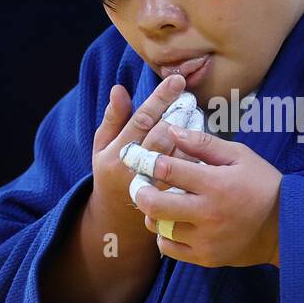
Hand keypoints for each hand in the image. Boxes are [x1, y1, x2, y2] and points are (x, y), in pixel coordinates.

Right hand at [90, 73, 190, 229]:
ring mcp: (153, 188)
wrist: (117, 221)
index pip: (142, 120)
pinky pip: (187, 177)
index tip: (178, 81)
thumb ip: (112, 118)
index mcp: (116, 154)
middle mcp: (134, 171)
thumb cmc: (110, 174)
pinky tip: (200, 143)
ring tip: (196, 115)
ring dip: (190, 134)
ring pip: (178, 156)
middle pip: (163, 136)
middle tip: (189, 97)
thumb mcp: (103, 147)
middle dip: (178, 113)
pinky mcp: (169, 201)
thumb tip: (119, 89)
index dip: (161, 98)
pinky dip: (196, 158)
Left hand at [130, 126, 282, 267]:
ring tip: (160, 204)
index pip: (168, 170)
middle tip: (141, 185)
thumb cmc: (262, 184)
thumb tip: (172, 131)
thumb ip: (204, 143)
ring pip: (159, 227)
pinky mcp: (206, 258)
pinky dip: (164, 236)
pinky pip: (169, 249)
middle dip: (141, 191)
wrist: (286, 226)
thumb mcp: (240, 155)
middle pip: (154, 204)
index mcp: (216, 184)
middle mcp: (208, 214)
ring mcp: (206, 239)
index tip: (143, 158)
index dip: (149, 161)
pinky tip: (172, 225)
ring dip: (153, 214)